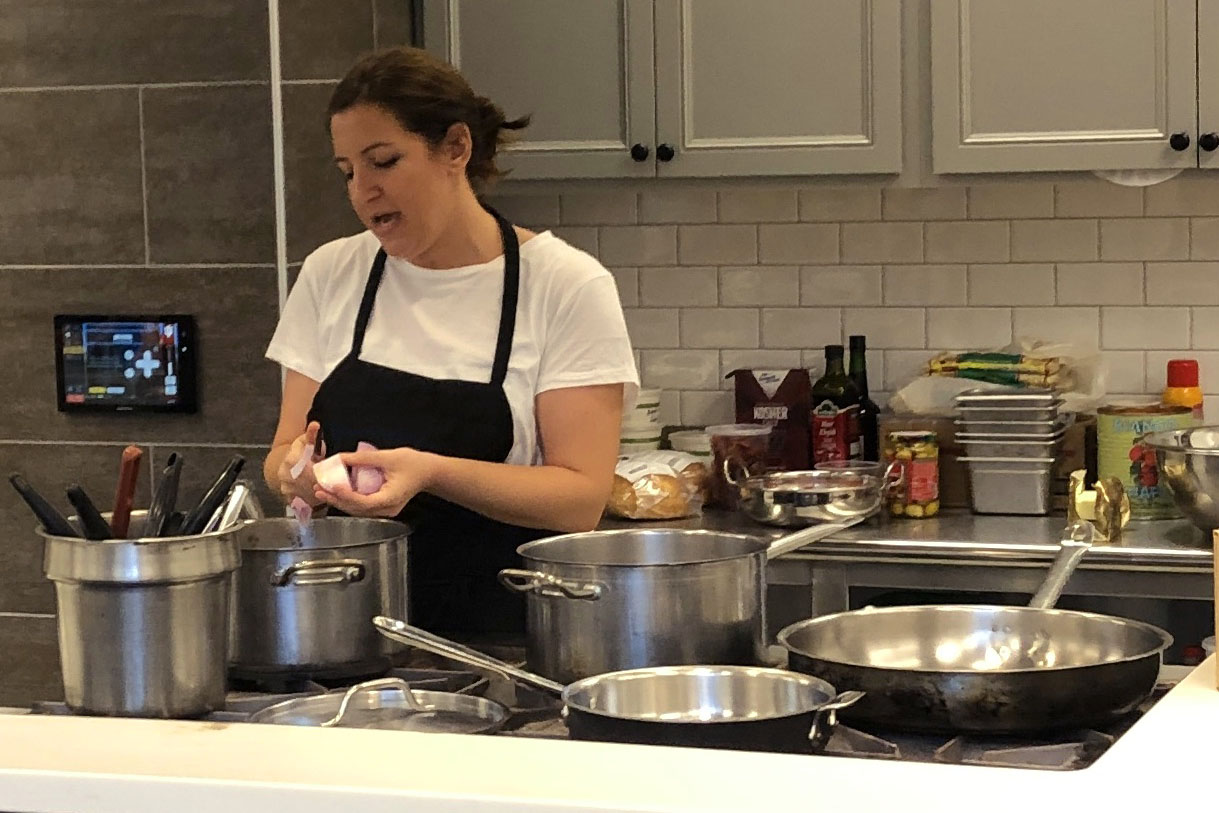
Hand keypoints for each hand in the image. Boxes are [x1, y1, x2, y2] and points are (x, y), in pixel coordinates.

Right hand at [277, 421, 323, 505]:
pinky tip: (317, 497)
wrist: (285, 465)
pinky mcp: (286, 496)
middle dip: (323, 485)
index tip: (330, 476)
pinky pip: (302, 502)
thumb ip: (312, 435)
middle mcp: (285, 474)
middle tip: (332, 485)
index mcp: (292, 459)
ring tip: (326, 490)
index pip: (312, 471)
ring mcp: (285, 486)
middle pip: (311, 483)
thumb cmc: (301, 453)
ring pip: (307, 494)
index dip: (323, 475)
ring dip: (319, 494)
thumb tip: (316, 424)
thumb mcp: (307, 443)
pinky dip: (311, 500)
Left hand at [314, 446, 436, 517]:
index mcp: (389, 499)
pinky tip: (337, 491)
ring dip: (340, 500)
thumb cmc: (413, 464)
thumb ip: (362, 459)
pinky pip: (362, 506)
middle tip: (318, 489)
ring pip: (357, 510)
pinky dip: (349, 499)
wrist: (429, 472)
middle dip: (336, 499)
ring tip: (322, 491)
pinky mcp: (383, 506)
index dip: (345, 495)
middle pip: (356, 509)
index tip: (331, 486)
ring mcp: (385, 510)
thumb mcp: (388, 457)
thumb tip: (339, 458)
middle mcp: (386, 509)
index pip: (363, 502)